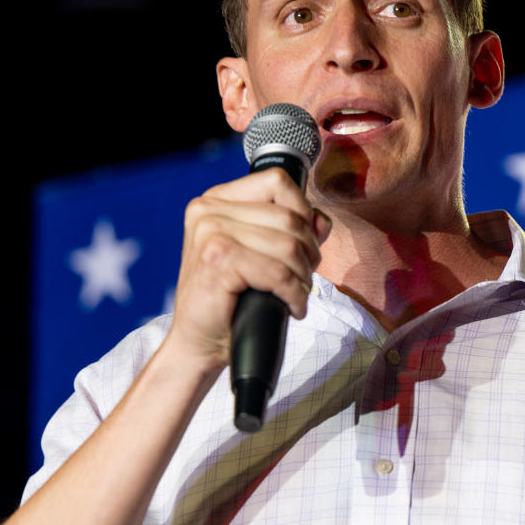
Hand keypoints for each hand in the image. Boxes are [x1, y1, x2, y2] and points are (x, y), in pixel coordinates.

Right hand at [165, 168, 331, 377]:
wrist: (200, 342)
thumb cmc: (232, 299)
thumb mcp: (263, 254)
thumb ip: (293, 231)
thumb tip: (323, 221)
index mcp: (217, 200)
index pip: (278, 182)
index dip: (304, 212)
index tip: (305, 243)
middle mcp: (208, 210)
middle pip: (290, 217)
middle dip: (309, 252)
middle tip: (303, 278)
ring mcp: (210, 233)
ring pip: (289, 246)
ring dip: (303, 276)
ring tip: (295, 293)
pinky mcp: (217, 260)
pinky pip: (279, 273)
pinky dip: (295, 294)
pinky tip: (292, 307)